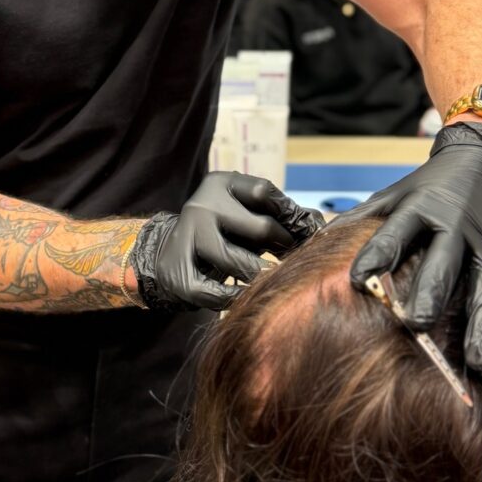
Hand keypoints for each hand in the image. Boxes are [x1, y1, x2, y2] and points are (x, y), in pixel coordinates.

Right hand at [131, 171, 324, 311]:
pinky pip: (216, 293)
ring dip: (261, 275)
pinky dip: (235, 298)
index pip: (264, 192)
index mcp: (219, 183)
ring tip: (272, 279)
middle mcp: (202, 205)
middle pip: (259, 228)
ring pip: (238, 261)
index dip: (289, 212)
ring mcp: (188, 237)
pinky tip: (245, 297)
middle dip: (283, 247)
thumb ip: (278, 215)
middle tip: (293, 260)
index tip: (305, 231)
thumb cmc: (220, 231)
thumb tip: (318, 222)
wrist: (163, 253)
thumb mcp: (244, 214)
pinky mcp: (179, 273)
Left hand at [341, 123, 481, 384]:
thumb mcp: (395, 193)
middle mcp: (457, 228)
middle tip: (416, 324)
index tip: (357, 280)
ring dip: (481, 328)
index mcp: (421, 208)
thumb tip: (313, 243)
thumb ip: (360, 220)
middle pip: (443, 264)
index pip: (395, 233)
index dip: (377, 255)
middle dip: (431, 294)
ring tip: (475, 364)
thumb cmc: (433, 185)